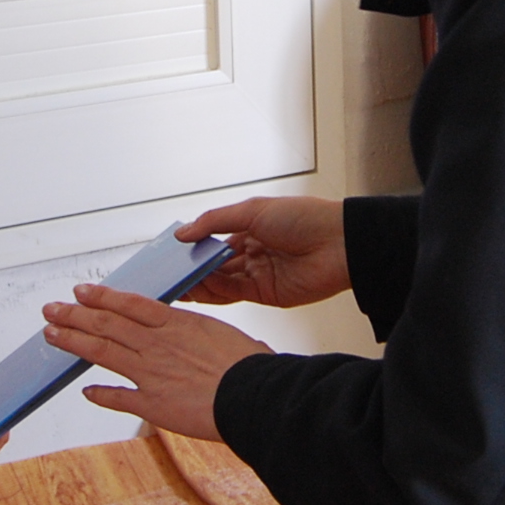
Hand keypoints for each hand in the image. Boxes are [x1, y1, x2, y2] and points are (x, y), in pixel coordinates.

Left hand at [42, 285, 272, 440]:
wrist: (254, 396)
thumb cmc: (248, 365)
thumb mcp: (220, 335)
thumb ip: (194, 334)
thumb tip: (188, 333)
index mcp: (176, 324)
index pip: (129, 304)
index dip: (102, 297)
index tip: (81, 291)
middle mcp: (156, 345)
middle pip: (106, 324)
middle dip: (74, 315)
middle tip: (51, 309)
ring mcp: (151, 374)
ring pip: (103, 351)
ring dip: (74, 342)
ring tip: (52, 335)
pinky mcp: (152, 404)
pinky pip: (118, 398)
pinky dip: (100, 394)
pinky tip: (86, 391)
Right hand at [176, 196, 348, 307]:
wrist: (340, 244)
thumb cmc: (304, 218)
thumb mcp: (253, 210)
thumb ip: (215, 221)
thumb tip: (184, 232)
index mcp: (250, 228)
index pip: (212, 240)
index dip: (192, 246)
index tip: (168, 251)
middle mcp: (252, 252)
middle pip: (213, 264)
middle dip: (190, 268)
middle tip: (164, 271)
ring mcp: (258, 274)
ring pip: (219, 281)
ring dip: (197, 282)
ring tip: (174, 281)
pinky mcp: (265, 294)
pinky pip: (232, 294)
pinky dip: (213, 292)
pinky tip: (195, 287)